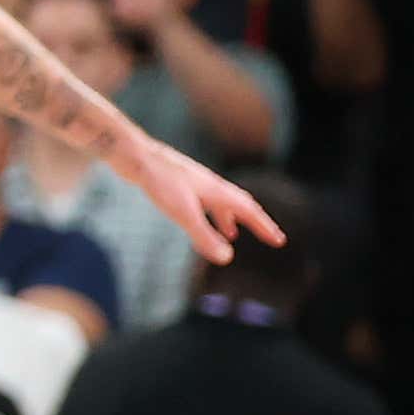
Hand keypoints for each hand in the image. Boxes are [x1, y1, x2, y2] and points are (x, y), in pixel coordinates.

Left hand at [116, 134, 282, 263]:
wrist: (134, 155)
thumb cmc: (159, 181)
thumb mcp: (183, 213)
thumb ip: (204, 236)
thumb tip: (226, 259)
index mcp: (217, 190)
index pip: (249, 210)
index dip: (265, 226)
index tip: (279, 241)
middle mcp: (210, 185)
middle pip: (240, 204)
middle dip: (255, 222)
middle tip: (268, 236)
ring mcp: (194, 183)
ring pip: (219, 203)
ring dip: (229, 219)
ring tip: (231, 236)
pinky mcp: (177, 184)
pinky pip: (201, 201)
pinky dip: (206, 213)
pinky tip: (195, 218)